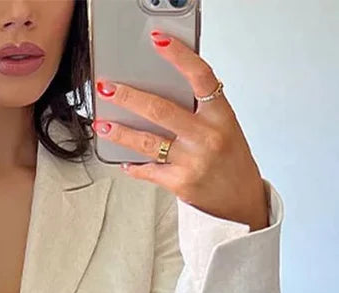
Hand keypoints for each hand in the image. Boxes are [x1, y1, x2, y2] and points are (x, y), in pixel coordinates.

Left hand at [92, 31, 268, 230]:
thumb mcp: (226, 128)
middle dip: (128, 97)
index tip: (158, 41)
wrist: (242, 200)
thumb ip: (200, 110)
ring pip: (148, 141)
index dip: (178, 56)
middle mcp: (207, 136)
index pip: (200, 76)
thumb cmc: (231, 161)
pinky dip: (133, 165)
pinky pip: (148, 170)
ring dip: (120, 132)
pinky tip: (124, 161)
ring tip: (102, 124)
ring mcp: (192, 161)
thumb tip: (164, 90)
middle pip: (161, 110)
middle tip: (107, 88)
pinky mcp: (180, 183)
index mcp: (220, 115)